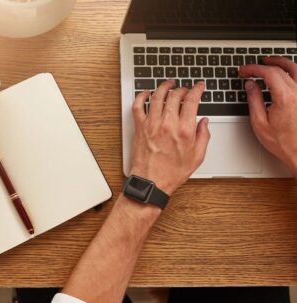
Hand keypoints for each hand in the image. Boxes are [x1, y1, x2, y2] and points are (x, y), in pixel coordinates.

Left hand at [130, 80, 209, 194]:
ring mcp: (151, 124)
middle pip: (175, 96)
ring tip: (168, 84)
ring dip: (164, 87)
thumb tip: (204, 122)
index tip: (199, 86)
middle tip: (185, 89)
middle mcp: (167, 124)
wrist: (151, 182)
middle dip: (182, 89)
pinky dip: (141, 96)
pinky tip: (146, 93)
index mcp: (184, 130)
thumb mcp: (197, 157)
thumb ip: (203, 136)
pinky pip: (138, 106)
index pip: (192, 101)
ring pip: (157, 97)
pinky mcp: (140, 128)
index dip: (197, 90)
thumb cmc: (172, 173)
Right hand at [239, 56, 296, 175]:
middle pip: (284, 68)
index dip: (254, 68)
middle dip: (268, 63)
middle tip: (258, 63)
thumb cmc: (283, 142)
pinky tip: (288, 76)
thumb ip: (254, 100)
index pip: (269, 73)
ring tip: (274, 63)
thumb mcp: (260, 122)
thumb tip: (251, 85)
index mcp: (285, 97)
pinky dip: (293, 73)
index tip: (245, 71)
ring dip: (284, 64)